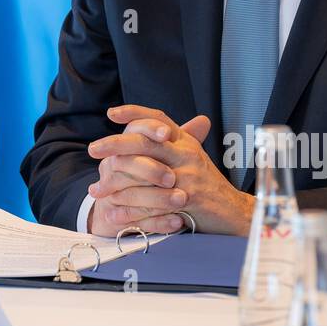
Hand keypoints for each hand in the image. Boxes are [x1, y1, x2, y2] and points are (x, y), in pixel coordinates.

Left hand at [87, 105, 255, 235]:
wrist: (233, 212)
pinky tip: (112, 213)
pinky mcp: (188, 200)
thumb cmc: (206, 184)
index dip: (134, 112)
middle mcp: (186, 154)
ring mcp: (187, 176)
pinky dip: (129, 210)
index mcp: (185, 141)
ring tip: (95, 190)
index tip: (111, 113)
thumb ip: (170, 143)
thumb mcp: (191, 157)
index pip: (158, 118)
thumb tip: (143, 126)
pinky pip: (151, 204)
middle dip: (115, 144)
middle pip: (145, 141)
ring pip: (143, 172)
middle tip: (93, 149)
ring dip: (115, 183)